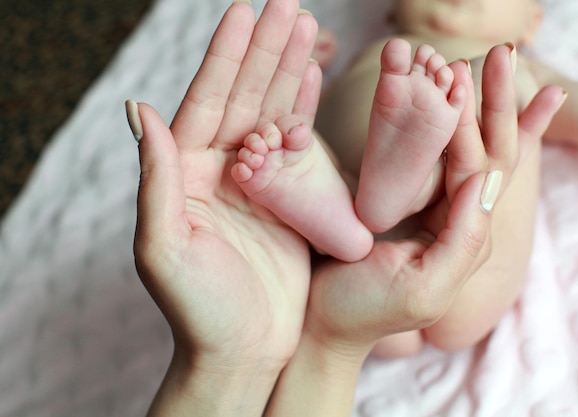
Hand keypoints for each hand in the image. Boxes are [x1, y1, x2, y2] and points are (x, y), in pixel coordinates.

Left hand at [128, 1, 320, 414]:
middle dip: (265, 50)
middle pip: (244, 97)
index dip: (226, 57)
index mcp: (187, 174)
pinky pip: (297, 145)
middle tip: (288, 5)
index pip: (207, 101)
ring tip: (307, 28)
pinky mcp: (288, 199)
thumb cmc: (197, 307)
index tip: (243, 12)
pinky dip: (305, 110)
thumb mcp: (164, 246)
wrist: (242, 349)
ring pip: (273, 113)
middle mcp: (220, 170)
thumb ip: (156, 177)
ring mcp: (257, 181)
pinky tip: (313, 79)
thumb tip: (140, 108)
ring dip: (289, 70)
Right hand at [306, 44, 564, 356]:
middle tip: (488, 59)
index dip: (473, 126)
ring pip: (455, 153)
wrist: (324, 324)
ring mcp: (429, 213)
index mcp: (466, 239)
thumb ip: (463, 240)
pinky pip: (426, 163)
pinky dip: (432, 130)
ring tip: (463, 71)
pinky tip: (430, 105)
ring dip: (462, 112)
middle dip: (488, 107)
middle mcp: (455, 221)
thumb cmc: (365, 309)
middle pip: (480, 155)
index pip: (478, 171)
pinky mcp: (403, 208)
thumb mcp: (422, 285)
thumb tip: (484, 182)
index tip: (457, 82)